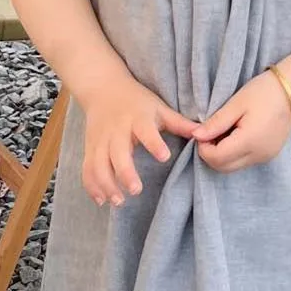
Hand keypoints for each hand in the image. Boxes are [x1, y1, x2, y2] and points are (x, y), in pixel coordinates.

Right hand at [81, 75, 196, 205]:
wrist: (102, 89)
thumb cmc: (137, 101)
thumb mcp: (159, 108)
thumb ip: (179, 123)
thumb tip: (203, 134)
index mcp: (137, 118)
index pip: (146, 131)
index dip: (154, 143)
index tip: (164, 156)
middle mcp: (117, 130)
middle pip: (117, 153)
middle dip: (124, 172)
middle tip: (135, 190)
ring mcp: (101, 140)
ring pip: (99, 164)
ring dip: (106, 184)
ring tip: (119, 202)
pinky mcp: (90, 148)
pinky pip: (87, 169)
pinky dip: (91, 186)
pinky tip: (101, 201)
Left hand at [194, 71, 290, 173]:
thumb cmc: (264, 92)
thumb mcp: (236, 104)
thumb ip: (216, 123)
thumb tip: (196, 136)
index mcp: (250, 141)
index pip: (216, 158)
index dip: (203, 147)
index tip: (202, 131)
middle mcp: (259, 155)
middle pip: (223, 167)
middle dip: (210, 154)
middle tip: (210, 132)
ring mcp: (266, 157)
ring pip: (233, 167)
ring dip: (222, 155)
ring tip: (225, 131)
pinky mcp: (269, 155)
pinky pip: (245, 161)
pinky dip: (235, 153)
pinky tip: (237, 135)